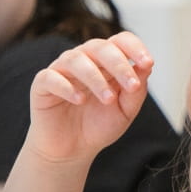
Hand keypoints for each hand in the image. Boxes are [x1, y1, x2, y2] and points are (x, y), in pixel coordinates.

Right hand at [28, 31, 153, 164]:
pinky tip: (80, 100)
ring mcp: (62, 70)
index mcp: (106, 62)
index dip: (135, 48)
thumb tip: (146, 66)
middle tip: (131, 86)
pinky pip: (50, 77)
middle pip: (100, 47)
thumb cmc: (98, 126)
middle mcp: (84, 60)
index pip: (120, 41)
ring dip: (95, 77)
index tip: (148, 63)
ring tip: (108, 99)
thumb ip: (136, 91)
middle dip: (119, 65)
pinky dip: (66, 86)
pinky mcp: (42, 85)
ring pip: (76, 59)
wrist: (72, 150)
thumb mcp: (125, 111)